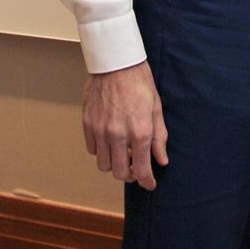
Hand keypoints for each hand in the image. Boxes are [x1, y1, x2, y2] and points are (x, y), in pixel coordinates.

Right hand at [82, 61, 167, 190]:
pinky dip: (102, 151)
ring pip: (104, 165)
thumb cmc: (140, 82)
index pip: (141, 169)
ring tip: (124, 152)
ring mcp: (100, 132)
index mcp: (139, 131)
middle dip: (130, 175)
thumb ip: (159, 136)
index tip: (150, 184)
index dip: (147, 181)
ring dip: (115, 164)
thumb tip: (162, 160)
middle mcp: (118, 135)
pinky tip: (111, 141)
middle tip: (137, 168)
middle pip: (120, 173)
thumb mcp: (156, 107)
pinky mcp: (87, 125)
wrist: (116, 63)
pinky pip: (93, 150)